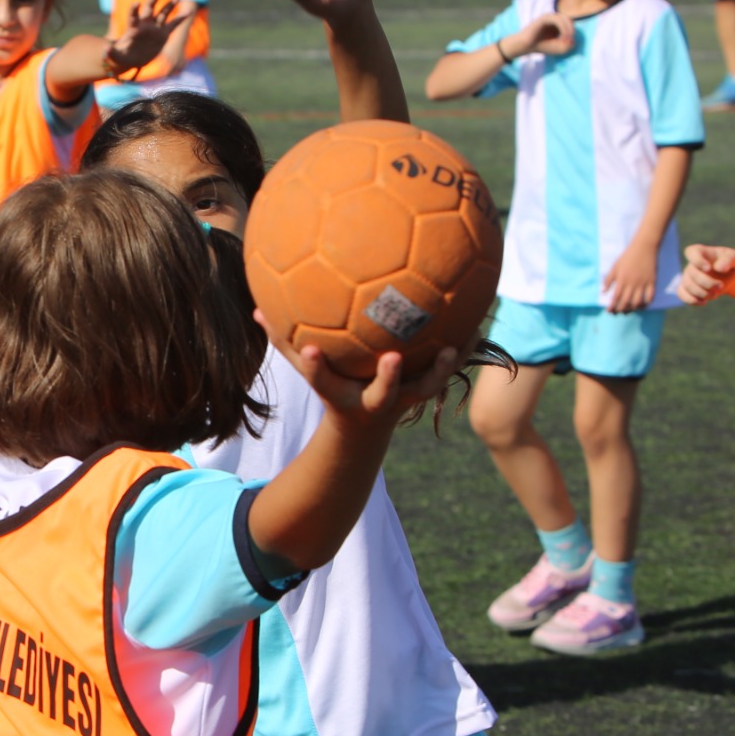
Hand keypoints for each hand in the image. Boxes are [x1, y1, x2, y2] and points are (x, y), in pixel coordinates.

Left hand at [105, 0, 188, 75]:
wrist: (133, 58)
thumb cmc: (123, 56)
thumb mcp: (116, 56)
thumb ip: (110, 53)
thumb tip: (104, 51)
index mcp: (133, 28)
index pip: (133, 16)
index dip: (134, 10)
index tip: (136, 3)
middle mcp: (145, 25)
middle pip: (149, 8)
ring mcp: (155, 28)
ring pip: (163, 13)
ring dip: (170, 5)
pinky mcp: (163, 35)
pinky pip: (173, 25)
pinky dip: (181, 19)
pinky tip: (189, 12)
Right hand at [264, 315, 460, 421]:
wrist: (365, 428)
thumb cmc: (333, 388)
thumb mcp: (306, 368)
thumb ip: (284, 340)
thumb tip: (256, 307)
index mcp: (340, 395)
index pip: (322, 381)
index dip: (316, 367)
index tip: (311, 350)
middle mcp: (373, 399)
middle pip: (383, 393)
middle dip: (388, 378)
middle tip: (393, 357)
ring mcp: (402, 399)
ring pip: (424, 386)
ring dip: (440, 369)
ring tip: (452, 346)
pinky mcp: (422, 390)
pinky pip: (445, 370)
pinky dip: (462, 350)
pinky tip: (478, 323)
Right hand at [517, 11, 576, 59]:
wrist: (525, 46)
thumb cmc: (541, 47)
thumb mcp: (558, 48)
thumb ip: (568, 46)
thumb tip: (573, 41)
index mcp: (558, 23)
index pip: (570, 23)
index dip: (572, 32)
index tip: (570, 44)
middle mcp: (554, 18)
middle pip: (569, 20)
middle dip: (571, 31)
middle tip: (569, 42)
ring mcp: (549, 16)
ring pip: (565, 19)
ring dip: (568, 30)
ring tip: (565, 40)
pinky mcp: (545, 18)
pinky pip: (558, 20)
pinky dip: (563, 29)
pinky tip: (562, 38)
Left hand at [601, 242, 659, 312]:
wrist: (644, 247)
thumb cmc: (627, 257)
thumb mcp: (615, 266)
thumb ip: (608, 279)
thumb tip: (603, 292)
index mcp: (622, 279)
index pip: (616, 297)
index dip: (612, 306)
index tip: (609, 310)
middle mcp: (632, 283)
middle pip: (626, 302)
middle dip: (620, 310)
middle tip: (617, 312)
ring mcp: (643, 283)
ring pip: (638, 302)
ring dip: (632, 309)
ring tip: (628, 310)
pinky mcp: (652, 282)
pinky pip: (650, 297)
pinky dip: (646, 303)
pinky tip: (642, 305)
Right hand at [673, 244, 734, 305]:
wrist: (730, 275)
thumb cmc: (730, 263)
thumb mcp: (734, 258)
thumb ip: (728, 260)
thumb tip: (718, 268)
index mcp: (702, 252)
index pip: (692, 252)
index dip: (697, 261)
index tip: (709, 268)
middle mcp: (692, 264)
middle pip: (691, 273)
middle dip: (707, 283)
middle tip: (721, 286)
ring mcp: (687, 276)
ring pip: (687, 286)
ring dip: (702, 293)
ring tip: (715, 295)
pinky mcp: (686, 288)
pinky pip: (681, 294)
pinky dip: (691, 300)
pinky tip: (704, 302)